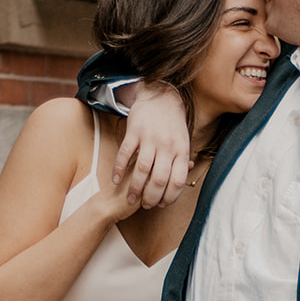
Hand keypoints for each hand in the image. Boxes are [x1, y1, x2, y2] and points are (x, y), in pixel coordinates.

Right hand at [114, 81, 189, 207]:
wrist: (161, 95)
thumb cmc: (173, 124)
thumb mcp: (184, 142)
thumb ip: (182, 163)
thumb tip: (180, 185)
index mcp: (181, 150)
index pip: (177, 181)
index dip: (170, 197)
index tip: (162, 204)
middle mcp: (167, 145)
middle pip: (159, 179)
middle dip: (151, 197)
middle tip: (145, 205)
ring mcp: (150, 138)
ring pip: (141, 170)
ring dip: (135, 187)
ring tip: (131, 198)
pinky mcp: (134, 131)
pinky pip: (125, 154)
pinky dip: (119, 169)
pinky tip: (115, 180)